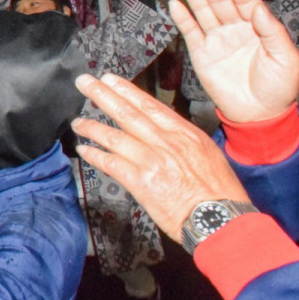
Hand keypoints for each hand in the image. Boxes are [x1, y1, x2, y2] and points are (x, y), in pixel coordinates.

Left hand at [73, 73, 250, 242]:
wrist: (220, 219)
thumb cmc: (219, 192)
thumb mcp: (209, 154)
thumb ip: (183, 140)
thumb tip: (164, 131)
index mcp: (185, 134)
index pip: (149, 105)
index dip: (125, 90)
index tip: (110, 80)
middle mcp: (166, 143)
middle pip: (127, 113)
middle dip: (102, 95)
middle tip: (84, 83)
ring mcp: (152, 161)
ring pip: (114, 137)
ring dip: (92, 127)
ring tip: (78, 122)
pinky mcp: (141, 182)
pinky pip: (111, 164)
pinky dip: (95, 155)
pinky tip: (84, 150)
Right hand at [170, 0, 298, 122]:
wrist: (258, 115)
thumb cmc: (278, 89)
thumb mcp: (285, 58)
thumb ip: (273, 33)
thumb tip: (259, 10)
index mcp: (258, 28)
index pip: (246, 1)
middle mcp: (236, 30)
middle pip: (222, 3)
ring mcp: (217, 41)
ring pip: (204, 13)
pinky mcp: (202, 54)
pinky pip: (190, 33)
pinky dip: (182, 19)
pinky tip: (176, 4)